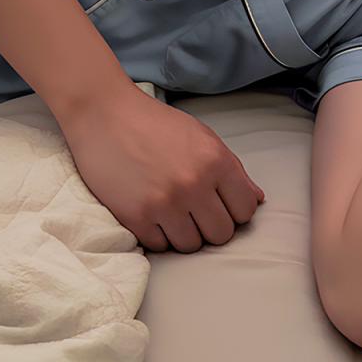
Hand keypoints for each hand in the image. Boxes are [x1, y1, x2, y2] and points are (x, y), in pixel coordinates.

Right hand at [57, 84, 265, 252]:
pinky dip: (158, 235)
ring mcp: (164, 203)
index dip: (235, 211)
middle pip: (221, 234)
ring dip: (184, 233)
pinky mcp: (136, 217)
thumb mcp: (202, 136)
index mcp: (215, 160)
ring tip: (172, 212)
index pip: (245, 210)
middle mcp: (194, 184)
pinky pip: (160, 247)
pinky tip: (152, 213)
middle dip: (211, 226)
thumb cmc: (155, 124)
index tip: (221, 205)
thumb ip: (232, 168)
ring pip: (191, 245)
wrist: (104, 114)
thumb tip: (257, 200)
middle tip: (195, 211)